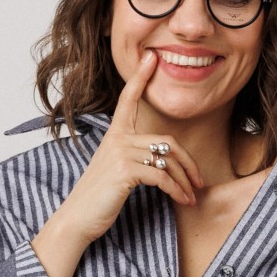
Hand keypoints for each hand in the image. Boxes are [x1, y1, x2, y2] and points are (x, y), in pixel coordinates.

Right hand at [55, 49, 204, 246]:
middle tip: (199, 181)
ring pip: (167, 160)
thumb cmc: (98, 198)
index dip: (140, 77)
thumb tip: (159, 160)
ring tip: (191, 197)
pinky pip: (161, 176)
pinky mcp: (125, 170)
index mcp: (114, 135)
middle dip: (188, 162)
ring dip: (184, 182)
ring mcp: (120, 152)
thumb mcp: (115, 171)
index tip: (151, 58)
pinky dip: (176, 190)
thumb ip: (133, 158)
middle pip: (167, 141)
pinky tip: (182, 201)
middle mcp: (117, 138)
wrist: (77, 219)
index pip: (128, 100)